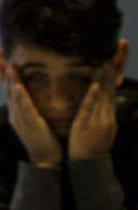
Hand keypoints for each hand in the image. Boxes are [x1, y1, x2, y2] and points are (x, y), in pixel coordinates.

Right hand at [0, 49, 64, 168]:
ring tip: (8, 63)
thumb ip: (33, 105)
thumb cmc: (45, 139)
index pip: (8, 85)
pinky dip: (20, 96)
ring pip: (13, 94)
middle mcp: (15, 111)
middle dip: (0, 67)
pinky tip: (17, 86)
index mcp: (17, 109)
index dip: (3, 69)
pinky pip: (24, 107)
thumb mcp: (36, 118)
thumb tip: (34, 91)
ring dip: (9, 78)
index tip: (0, 52)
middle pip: (5, 85)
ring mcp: (20, 117)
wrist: (46, 160)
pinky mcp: (29, 124)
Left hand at [69, 44, 126, 162]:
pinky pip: (91, 109)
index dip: (117, 66)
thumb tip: (117, 97)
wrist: (89, 164)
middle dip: (116, 64)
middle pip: (113, 84)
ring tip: (106, 59)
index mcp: (108, 110)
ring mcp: (98, 118)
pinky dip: (93, 97)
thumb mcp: (103, 124)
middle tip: (121, 45)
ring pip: (103, 94)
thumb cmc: (92, 143)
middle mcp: (106, 112)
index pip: (114, 84)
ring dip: (106, 77)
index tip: (119, 48)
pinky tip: (95, 86)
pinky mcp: (87, 126)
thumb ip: (108, 108)